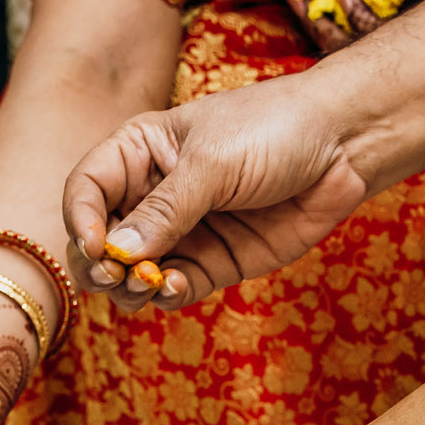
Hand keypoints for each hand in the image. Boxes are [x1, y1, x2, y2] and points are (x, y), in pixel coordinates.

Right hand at [62, 74, 370, 312]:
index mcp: (139, 153)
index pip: (87, 190)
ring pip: (132, 275)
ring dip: (130, 289)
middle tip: (118, 274)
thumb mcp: (215, 161)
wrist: (343, 146)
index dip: (80, 220)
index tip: (97, 246)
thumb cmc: (275, 129)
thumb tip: (118, 251)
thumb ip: (167, 208)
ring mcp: (181, 232)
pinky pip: (174, 289)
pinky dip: (166, 295)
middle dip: (101, 265)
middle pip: (101, 242)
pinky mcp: (212, 262)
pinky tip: (174, 287)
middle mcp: (152, 195)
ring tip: (150, 283)